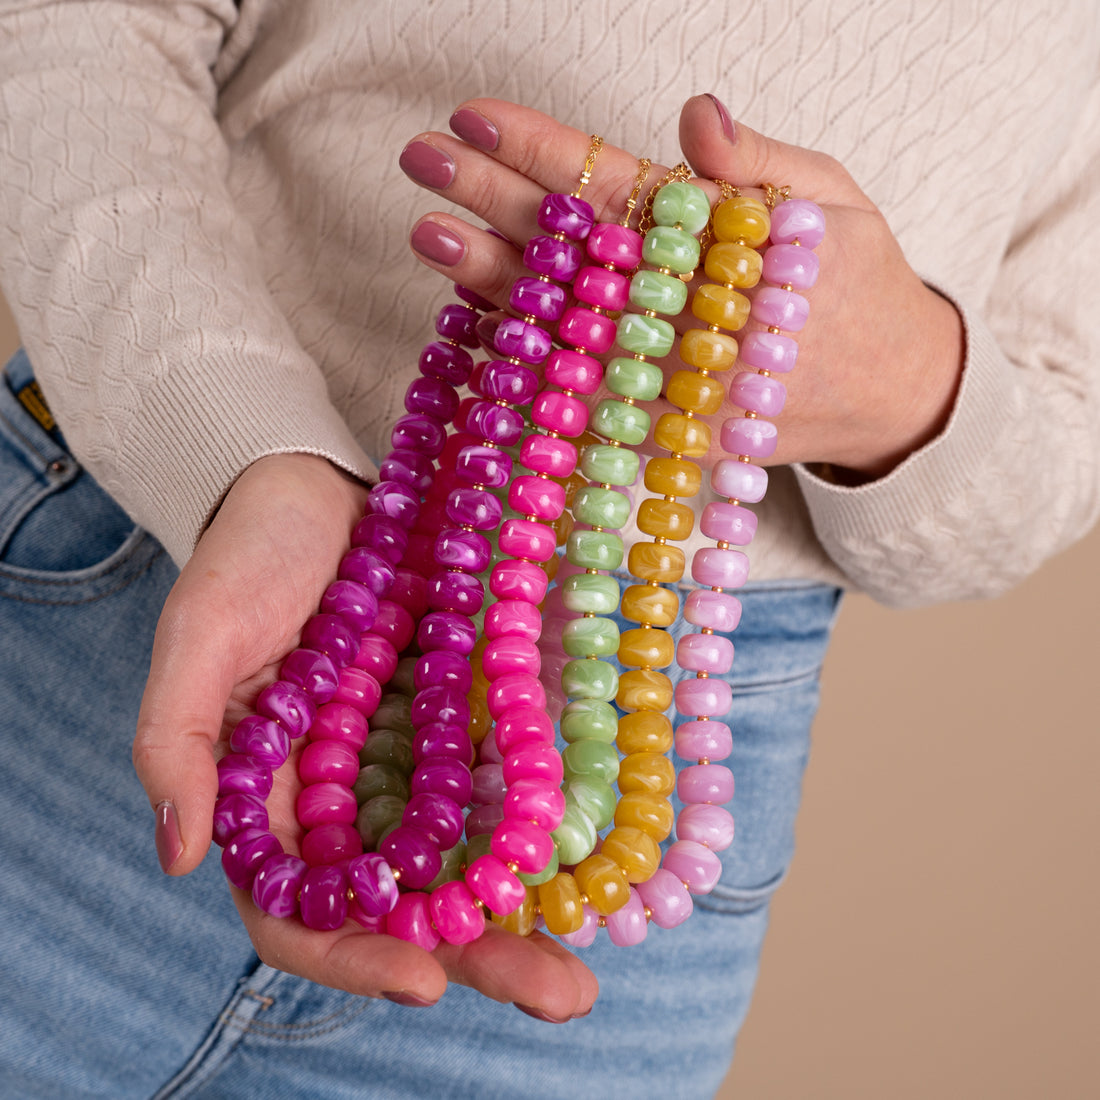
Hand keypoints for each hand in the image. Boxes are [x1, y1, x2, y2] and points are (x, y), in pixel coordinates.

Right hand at [132, 452, 597, 1019]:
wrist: (320, 489)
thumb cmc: (248, 556)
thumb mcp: (199, 633)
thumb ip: (174, 737)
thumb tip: (178, 854)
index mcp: (271, 802)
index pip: (301, 910)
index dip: (352, 954)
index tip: (420, 977)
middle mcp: (349, 801)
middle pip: (407, 904)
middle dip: (475, 955)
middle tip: (559, 996)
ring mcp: (415, 764)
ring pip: (468, 859)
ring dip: (528, 911)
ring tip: (594, 961)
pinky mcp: (467, 717)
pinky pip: (508, 784)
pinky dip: (548, 826)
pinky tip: (603, 860)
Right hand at [400, 96, 963, 479]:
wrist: (886, 379)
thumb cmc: (856, 279)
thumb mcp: (821, 203)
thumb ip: (757, 162)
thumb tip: (696, 112)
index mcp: (680, 216)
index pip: (597, 174)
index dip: (538, 144)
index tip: (474, 115)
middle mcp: (645, 276)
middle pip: (557, 232)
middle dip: (488, 193)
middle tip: (422, 158)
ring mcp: (638, 338)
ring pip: (553, 302)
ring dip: (489, 269)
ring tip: (430, 233)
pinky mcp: (641, 398)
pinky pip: (572, 374)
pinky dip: (524, 351)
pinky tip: (471, 320)